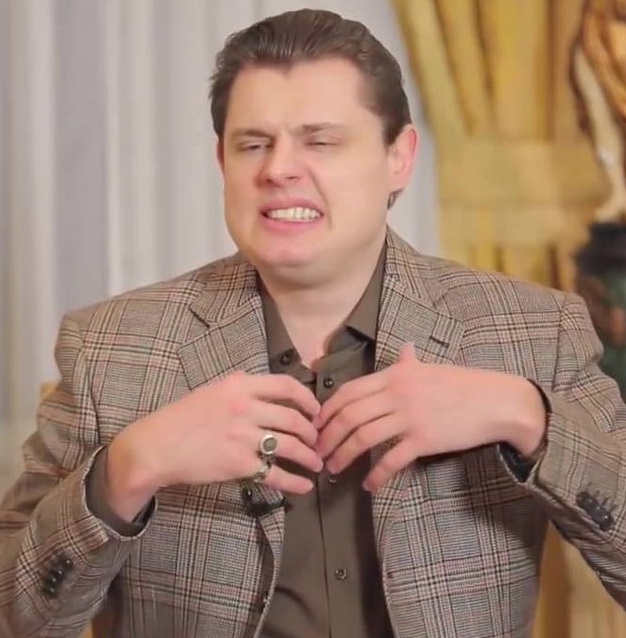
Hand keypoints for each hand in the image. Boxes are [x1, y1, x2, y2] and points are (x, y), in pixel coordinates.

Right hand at [106, 372, 322, 520]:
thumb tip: (271, 395)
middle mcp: (246, 407)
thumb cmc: (181, 418)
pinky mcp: (240, 464)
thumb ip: (242, 390)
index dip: (307, 398)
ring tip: (317, 463)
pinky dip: (295, 481)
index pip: (286, 385)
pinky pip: (276, 473)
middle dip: (311, 431)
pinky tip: (305, 485)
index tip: (315, 410)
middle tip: (317, 440)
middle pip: (293, 418)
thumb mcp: (213, 391)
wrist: (155, 446)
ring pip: (290, 445)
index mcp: (240, 385)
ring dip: (309, 456)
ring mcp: (244, 437)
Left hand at [315, 344, 545, 491]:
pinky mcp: (424, 440)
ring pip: (363, 437)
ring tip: (333, 469)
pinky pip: (391, 460)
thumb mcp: (432, 368)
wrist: (497, 401)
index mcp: (395, 374)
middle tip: (317, 452)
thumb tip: (404, 348)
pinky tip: (368, 485)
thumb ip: (410, 362)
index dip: (327, 410)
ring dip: (343, 455)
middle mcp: (397, 393)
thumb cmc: (463, 384)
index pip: (349, 391)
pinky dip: (376, 475)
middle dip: (328, 436)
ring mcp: (410, 417)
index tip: (316, 425)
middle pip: (350, 415)